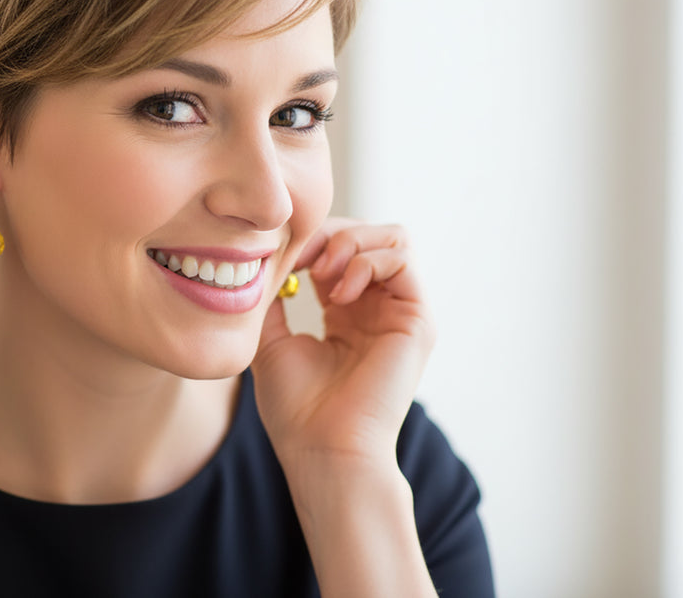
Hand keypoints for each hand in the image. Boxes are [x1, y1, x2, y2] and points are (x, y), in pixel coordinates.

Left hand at [251, 218, 434, 470]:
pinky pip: (404, 260)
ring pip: (393, 238)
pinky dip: (368, 261)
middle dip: (332, 233)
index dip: (313, 239)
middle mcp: (378, 308)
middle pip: (369, 234)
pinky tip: (339, 293)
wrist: (323, 450)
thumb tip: (264, 261)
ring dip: (353, 241)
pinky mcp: (418, 321)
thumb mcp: (270, 342)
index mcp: (346, 312)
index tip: (282, 253)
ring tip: (323, 272)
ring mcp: (401, 313)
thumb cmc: (297, 409)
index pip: (341, 248)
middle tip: (304, 259)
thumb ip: (272, 300)